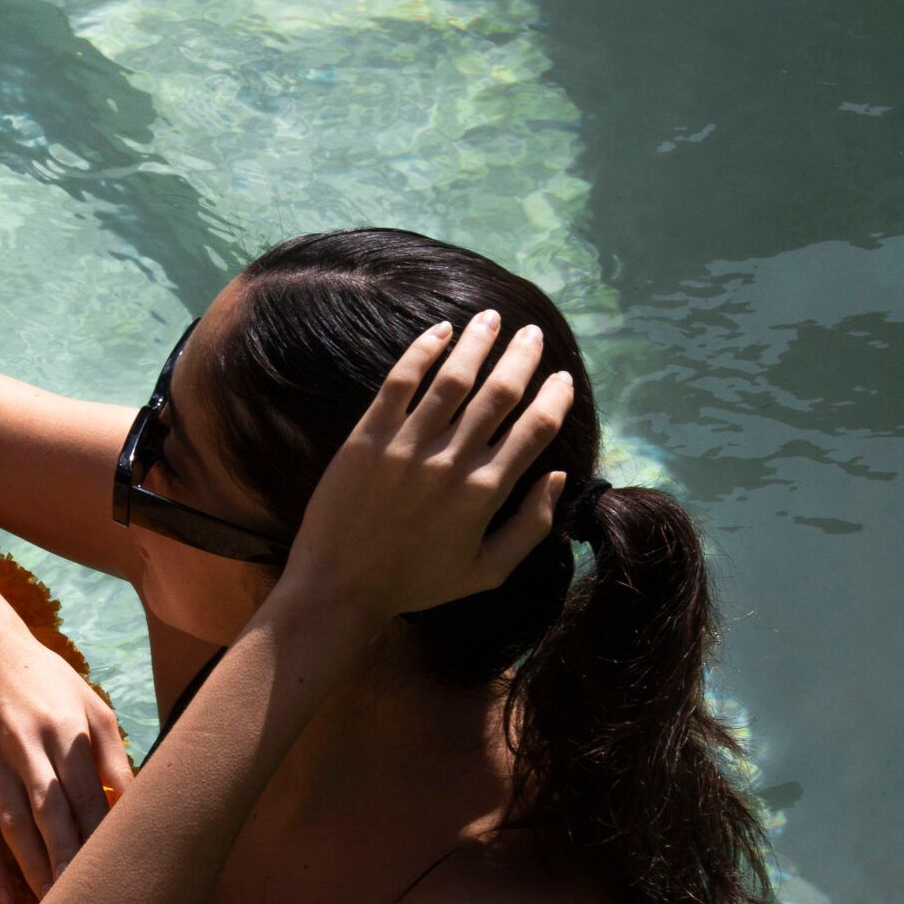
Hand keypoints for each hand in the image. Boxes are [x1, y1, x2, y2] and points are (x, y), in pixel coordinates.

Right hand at [0, 621, 136, 903]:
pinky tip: (4, 897)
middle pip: (51, 814)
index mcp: (65, 730)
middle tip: (86, 902)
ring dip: (33, 869)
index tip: (120, 867)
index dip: (102, 832)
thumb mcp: (90, 702)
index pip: (88, 793)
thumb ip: (114, 753)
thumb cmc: (45, 677)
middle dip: (68, 859)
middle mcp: (28, 748)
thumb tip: (139, 800)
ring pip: (14, 827)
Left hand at [276, 310, 572, 621]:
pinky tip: (440, 331)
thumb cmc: (416, 582)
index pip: (535, 429)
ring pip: (453, 378)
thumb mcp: (486, 572)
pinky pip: (400, 382)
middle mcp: (452, 462)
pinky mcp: (368, 436)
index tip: (563, 378)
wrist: (340, 585)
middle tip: (532, 333)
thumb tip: (560, 479)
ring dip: (478, 342)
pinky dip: (423, 350)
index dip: (555, 397)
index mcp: (486, 493)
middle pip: (500, 393)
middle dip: (522, 357)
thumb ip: (530, 527)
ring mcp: (408, 446)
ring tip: (491, 318)